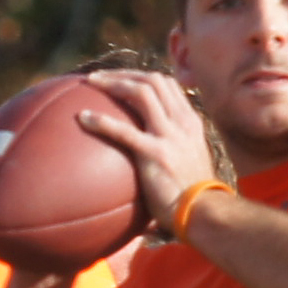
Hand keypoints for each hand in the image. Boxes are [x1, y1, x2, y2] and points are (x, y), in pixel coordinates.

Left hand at [74, 70, 221, 227]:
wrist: (205, 213)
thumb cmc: (194, 201)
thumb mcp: (188, 167)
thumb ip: (173, 154)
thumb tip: (148, 163)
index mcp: (190, 123)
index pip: (168, 85)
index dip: (141, 77)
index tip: (120, 80)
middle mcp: (182, 122)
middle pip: (153, 80)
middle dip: (123, 73)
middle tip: (98, 79)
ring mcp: (170, 135)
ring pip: (141, 92)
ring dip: (113, 83)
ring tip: (89, 84)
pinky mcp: (156, 153)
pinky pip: (124, 130)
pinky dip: (101, 120)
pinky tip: (82, 118)